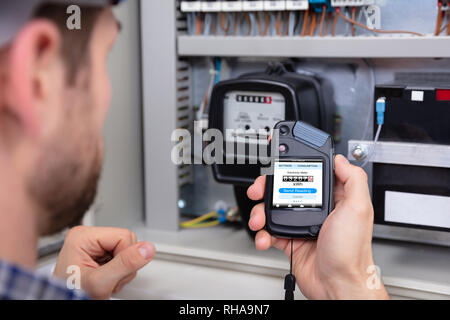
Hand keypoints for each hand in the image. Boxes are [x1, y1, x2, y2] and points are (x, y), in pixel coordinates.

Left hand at [53, 226, 154, 299]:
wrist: (66, 303)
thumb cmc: (72, 295)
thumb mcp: (99, 282)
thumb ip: (124, 264)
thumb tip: (147, 248)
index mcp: (82, 236)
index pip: (124, 236)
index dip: (124, 258)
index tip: (110, 273)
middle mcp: (87, 236)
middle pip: (126, 242)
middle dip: (124, 264)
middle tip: (108, 279)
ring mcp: (93, 244)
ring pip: (127, 250)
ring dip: (122, 270)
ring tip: (106, 280)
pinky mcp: (99, 252)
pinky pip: (122, 256)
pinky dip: (119, 272)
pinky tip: (106, 278)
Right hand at [247, 155, 388, 299]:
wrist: (338, 286)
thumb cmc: (351, 252)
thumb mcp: (358, 209)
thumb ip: (353, 180)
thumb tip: (340, 159)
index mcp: (333, 198)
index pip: (310, 174)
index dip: (293, 166)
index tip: (278, 162)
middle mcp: (317, 209)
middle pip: (285, 189)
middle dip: (267, 188)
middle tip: (259, 190)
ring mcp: (302, 224)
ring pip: (273, 209)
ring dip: (261, 212)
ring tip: (259, 219)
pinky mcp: (291, 240)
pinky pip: (270, 231)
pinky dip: (262, 234)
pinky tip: (264, 237)